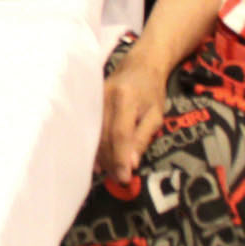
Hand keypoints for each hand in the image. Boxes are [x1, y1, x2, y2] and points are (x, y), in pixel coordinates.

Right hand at [98, 52, 168, 180]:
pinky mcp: (89, 102)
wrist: (138, 64)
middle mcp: (105, 97)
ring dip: (102, 157)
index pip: (120, 134)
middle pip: (104, 137)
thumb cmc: (151, 90)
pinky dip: (94, 146)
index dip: (120, 158)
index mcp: (125, 98)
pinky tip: (97, 162)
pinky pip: (90, 128)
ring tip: (110, 174)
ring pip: (94, 134)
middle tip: (119, 180)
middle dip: (111, 162)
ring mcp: (94, 99)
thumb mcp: (156, 114)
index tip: (124, 178)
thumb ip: (143, 137)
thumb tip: (132, 164)